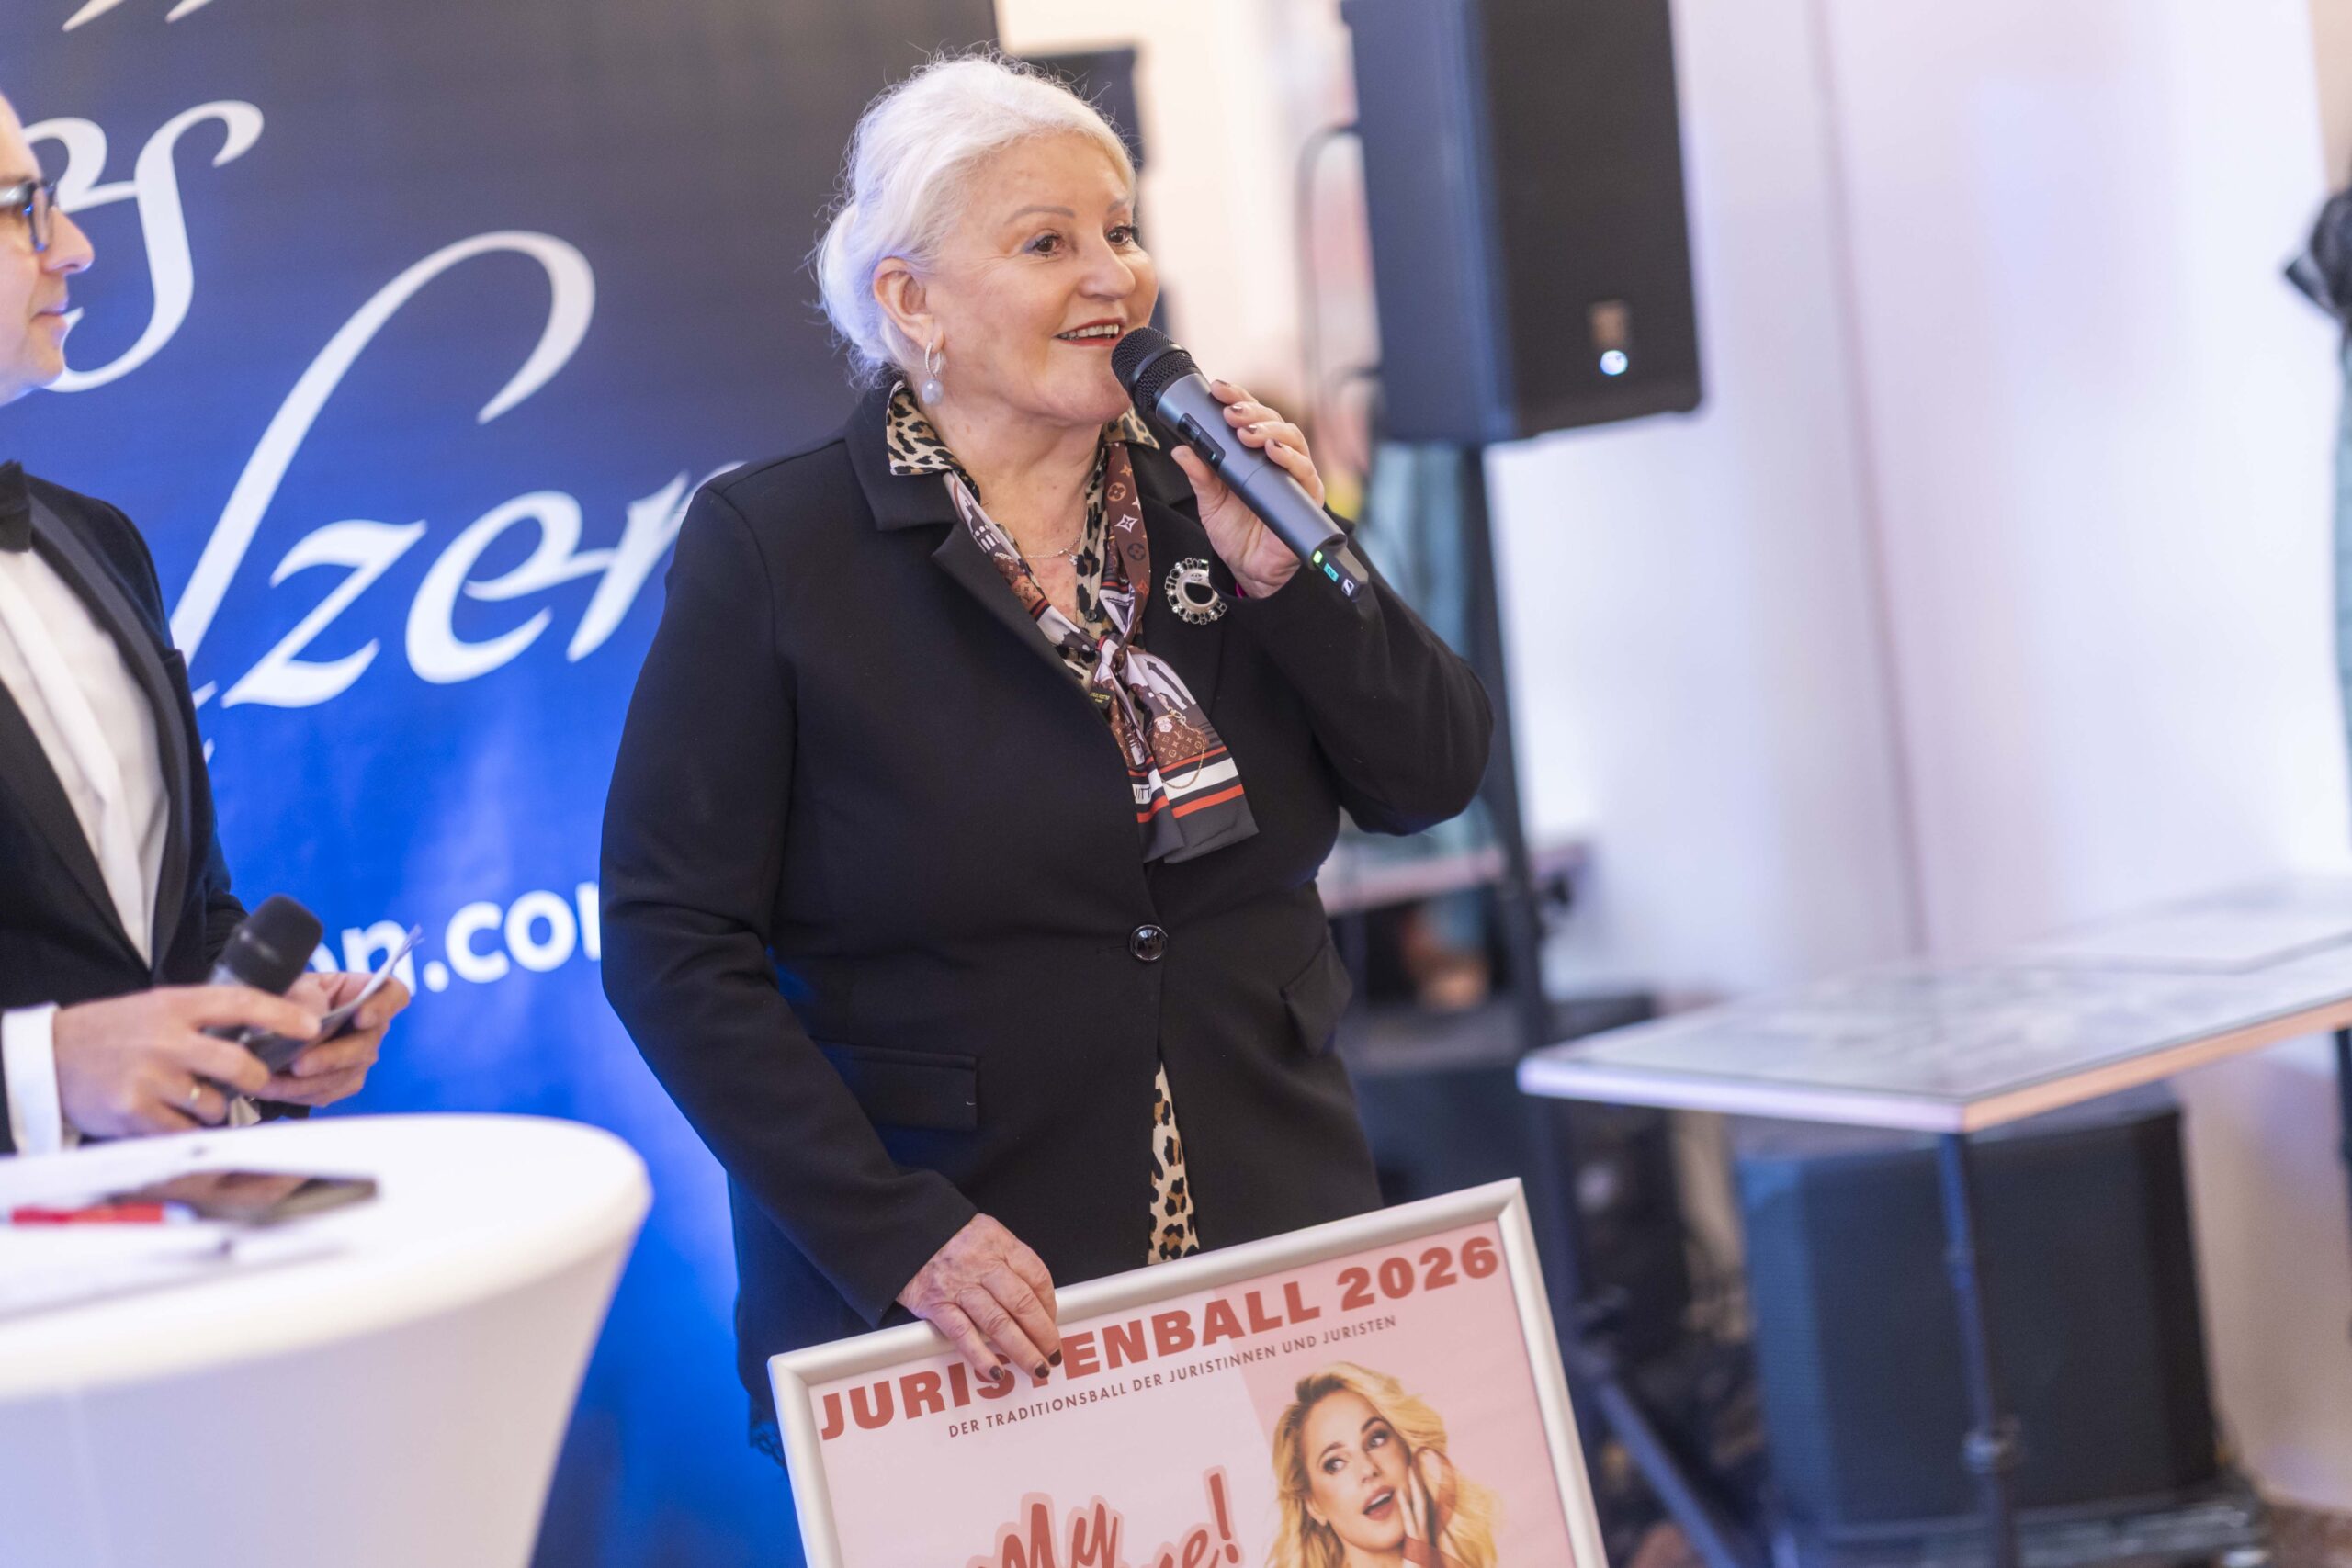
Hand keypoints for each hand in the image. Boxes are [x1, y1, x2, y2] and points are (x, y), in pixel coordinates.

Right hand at [51, 986, 318, 1138]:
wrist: (52, 1055)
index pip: (243, 1002)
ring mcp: (151, 1078)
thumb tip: (264, 1031)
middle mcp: (166, 1040)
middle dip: (256, 1078)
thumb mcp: (159, 1006)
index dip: (284, 1015)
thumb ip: (204, 1017)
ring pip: (215, 1104)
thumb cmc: (115, 1031)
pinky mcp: (135, 1112)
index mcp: (176, 1005)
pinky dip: (188, 1127)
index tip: (313, 1027)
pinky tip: (173, 1115)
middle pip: (239, 1064)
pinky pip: (185, 1129)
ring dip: (216, 1108)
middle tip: (255, 1081)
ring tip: (194, 1097)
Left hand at [260, 971, 409, 1106]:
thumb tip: (313, 1022)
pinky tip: (273, 1088)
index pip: (393, 996)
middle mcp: (371, 1027)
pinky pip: (327, 1093)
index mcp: (366, 992)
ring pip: (345, 1075)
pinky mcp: (342, 1083)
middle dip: (332, 1057)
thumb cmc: (285, 996)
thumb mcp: (292, 987)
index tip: (361, 1016)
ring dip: (307, 1082)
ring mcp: (359, 1057)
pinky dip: (298, 1093)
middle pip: (366, 1044)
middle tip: (300, 1064)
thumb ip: (305, 1000)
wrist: (263, 1024)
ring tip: (272, 1081)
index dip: (383, 1007)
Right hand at [897, 1214, 1060, 1380]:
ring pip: (998, 1323)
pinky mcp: (936, 1304)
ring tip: (1036, 1367)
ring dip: (1022, 1350)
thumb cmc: (948, 1236)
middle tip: (1053, 1353)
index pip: (1036, 1275)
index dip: (1050, 1304)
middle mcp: (982, 1264)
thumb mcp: (985, 1233)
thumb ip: (1008, 1260)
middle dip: (1043, 1334)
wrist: (903, 1230)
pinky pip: (963, 1334)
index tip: (1054, 1322)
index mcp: (999, 1243)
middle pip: (1022, 1303)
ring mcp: (959, 1285)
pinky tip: (996, 1371)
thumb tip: (1034, 1299)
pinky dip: (981, 1356)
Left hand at [1165, 380, 1325, 598]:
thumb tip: (1181, 448)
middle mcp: (1277, 459)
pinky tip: (1273, 452)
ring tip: (1248, 433)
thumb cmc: (1235, 532)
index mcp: (1254, 453)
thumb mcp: (1209, 501)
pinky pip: (1305, 472)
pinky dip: (1291, 459)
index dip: (1237, 397)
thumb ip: (1199, 474)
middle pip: (1273, 421)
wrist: (1250, 570)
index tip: (1217, 389)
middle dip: (1251, 412)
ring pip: (1292, 439)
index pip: (1250, 416)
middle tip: (1230, 413)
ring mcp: (1295, 476)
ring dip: (1270, 430)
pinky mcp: (1307, 497)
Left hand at [1401, 1443, 1459, 1566]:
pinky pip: (1410, 1521)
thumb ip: (1411, 1540)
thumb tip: (1407, 1528)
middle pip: (1424, 1499)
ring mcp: (1422, 1536)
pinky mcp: (1415, 1544)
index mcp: (1424, 1532)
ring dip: (1415, 1486)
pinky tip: (1400, 1493)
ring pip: (1419, 1506)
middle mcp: (1425, 1530)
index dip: (1420, 1487)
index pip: (1423, 1505)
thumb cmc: (1415, 1567)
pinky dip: (1405, 1506)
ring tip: (1410, 1468)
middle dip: (1419, 1480)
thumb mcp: (1413, 1552)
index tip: (1415, 1470)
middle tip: (1414, 1460)